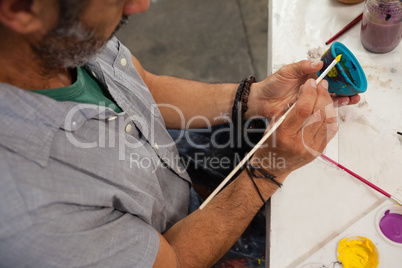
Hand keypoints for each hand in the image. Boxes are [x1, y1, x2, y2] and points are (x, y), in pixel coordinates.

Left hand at [245, 60, 359, 119]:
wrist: (261, 102)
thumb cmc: (272, 85)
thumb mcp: (286, 72)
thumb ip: (301, 67)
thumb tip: (317, 63)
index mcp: (309, 75)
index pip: (328, 73)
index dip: (340, 73)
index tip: (350, 74)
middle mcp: (312, 87)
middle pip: (334, 86)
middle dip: (346, 87)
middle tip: (356, 89)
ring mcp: (310, 99)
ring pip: (331, 98)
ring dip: (343, 98)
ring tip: (352, 98)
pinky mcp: (307, 110)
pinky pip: (322, 110)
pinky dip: (332, 108)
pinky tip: (340, 106)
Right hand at [252, 78, 336, 177]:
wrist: (273, 167)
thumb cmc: (270, 146)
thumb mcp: (273, 124)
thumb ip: (288, 109)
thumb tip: (304, 92)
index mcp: (285, 134)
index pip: (303, 109)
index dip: (309, 93)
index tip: (311, 83)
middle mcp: (300, 142)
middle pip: (319, 113)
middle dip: (322, 95)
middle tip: (321, 85)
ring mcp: (312, 148)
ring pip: (328, 120)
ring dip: (329, 104)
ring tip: (325, 95)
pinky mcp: (319, 150)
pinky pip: (331, 130)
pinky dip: (330, 116)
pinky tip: (326, 109)